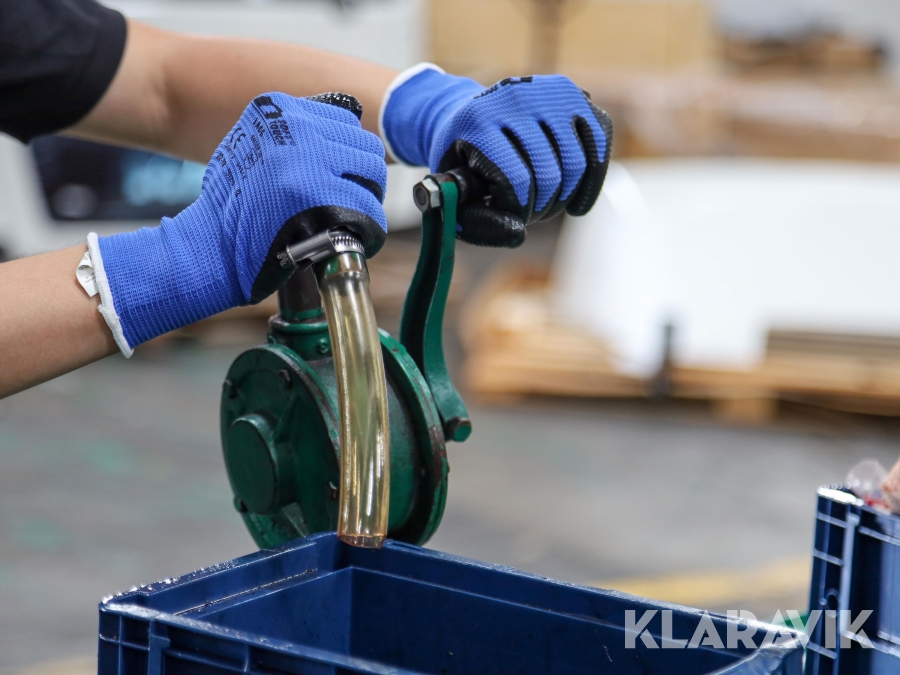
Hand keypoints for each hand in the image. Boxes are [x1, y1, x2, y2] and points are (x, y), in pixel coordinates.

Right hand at [93, 92, 386, 352]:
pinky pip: (368, 210)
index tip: (342, 180)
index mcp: (278, 109)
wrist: (209, 248)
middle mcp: (294, 126)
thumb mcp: (253, 147)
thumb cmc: (231, 207)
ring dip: (370, 203)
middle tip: (354, 207)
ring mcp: (306, 160)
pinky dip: (370, 230)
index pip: (346, 121)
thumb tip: (349, 127)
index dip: (349, 158)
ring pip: (373, 176)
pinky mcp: (316, 198)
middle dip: (365, 180)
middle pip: (366, 147)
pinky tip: (357, 241)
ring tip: (354, 224)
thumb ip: (292, 135)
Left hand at [381, 66, 611, 246]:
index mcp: (477, 121)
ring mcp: (547, 92)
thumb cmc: (462, 166)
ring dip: (564, 197)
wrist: (465, 116)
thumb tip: (519, 234)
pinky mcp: (574, 93)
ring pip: (577, 162)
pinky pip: (599, 140)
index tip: (508, 216)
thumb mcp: (455, 197)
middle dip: (541, 208)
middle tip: (527, 213)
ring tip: (545, 204)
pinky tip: (575, 199)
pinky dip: (592, 177)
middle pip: (549, 174)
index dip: (518, 211)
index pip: (516, 181)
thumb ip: (476, 224)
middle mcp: (514, 98)